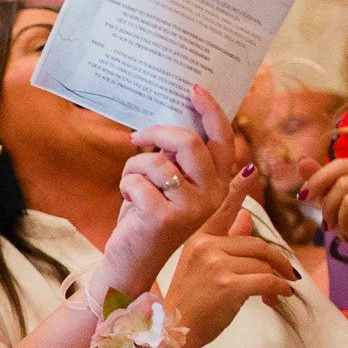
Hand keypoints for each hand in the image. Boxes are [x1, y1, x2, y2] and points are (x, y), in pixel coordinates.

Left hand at [97, 85, 238, 297]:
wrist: (133, 259)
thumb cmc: (148, 214)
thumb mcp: (169, 182)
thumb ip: (179, 157)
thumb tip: (176, 119)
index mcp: (218, 182)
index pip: (222, 139)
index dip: (211, 111)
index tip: (194, 89)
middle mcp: (212, 194)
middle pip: (189, 143)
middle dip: (157, 133)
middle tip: (137, 136)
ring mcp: (191, 207)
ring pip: (157, 161)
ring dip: (134, 167)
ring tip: (133, 184)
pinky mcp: (165, 217)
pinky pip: (136, 181)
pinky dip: (125, 186)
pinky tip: (130, 203)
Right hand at [164, 165, 301, 347]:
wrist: (174, 331)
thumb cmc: (189, 302)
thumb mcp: (203, 267)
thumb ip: (225, 241)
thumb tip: (245, 219)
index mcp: (198, 239)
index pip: (221, 211)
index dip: (237, 190)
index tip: (250, 169)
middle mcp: (205, 247)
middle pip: (256, 244)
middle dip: (277, 261)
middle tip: (288, 275)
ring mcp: (215, 264)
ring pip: (263, 262)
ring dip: (279, 278)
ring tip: (281, 290)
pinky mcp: (228, 285)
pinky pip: (267, 280)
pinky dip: (280, 289)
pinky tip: (280, 296)